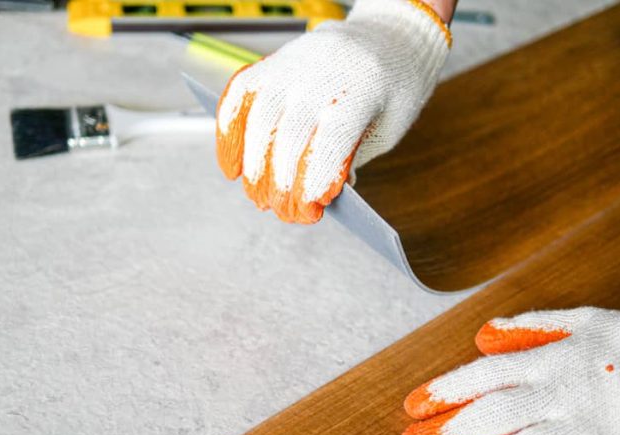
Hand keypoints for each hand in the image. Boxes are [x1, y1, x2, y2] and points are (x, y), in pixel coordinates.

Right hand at [215, 0, 450, 223]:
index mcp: (360, 93)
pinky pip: (240, 96)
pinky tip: (233, 165)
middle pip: (288, 139)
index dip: (313, 185)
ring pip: (258, 121)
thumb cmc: (391, 89)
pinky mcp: (272, 64)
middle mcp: (321, 75)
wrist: (387, 37)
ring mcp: (292, 66)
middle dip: (280, 186)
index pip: (327, 146)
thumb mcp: (387, 129)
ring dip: (253, 167)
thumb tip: (317, 195)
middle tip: (281, 211)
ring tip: (257, 196)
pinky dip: (228, 133)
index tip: (310, 212)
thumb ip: (351, 160)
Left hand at [400, 307, 619, 434]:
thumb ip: (533, 326)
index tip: (413, 406)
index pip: (486, 375)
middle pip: (498, 412)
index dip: (447, 390)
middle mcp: (562, 394)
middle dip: (453, 432)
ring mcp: (586, 429)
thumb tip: (484, 334)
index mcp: (551, 361)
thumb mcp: (585, 322)